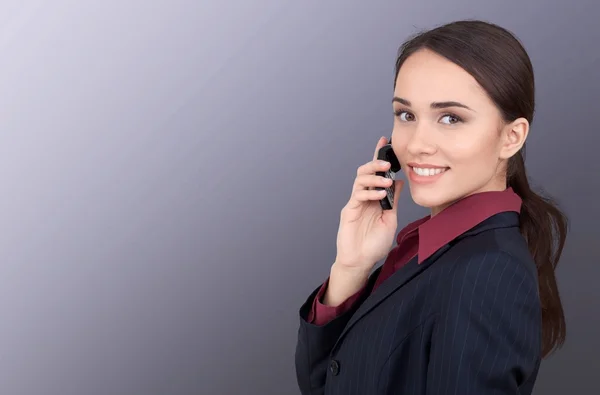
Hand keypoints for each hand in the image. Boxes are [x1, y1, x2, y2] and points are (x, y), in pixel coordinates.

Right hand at [334, 136, 403, 274]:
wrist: (361, 261)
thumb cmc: (374, 243)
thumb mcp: (391, 218)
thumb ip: (394, 200)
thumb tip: (400, 181)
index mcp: (374, 198)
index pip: (376, 173)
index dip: (379, 156)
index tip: (384, 141)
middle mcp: (364, 198)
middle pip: (365, 172)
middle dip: (375, 163)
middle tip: (387, 163)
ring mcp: (355, 204)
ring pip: (360, 180)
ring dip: (373, 176)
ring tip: (386, 179)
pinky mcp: (349, 212)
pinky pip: (357, 196)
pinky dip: (369, 192)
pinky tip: (380, 195)